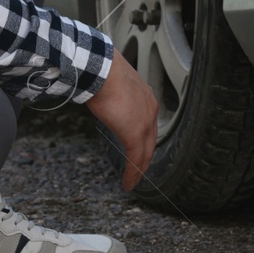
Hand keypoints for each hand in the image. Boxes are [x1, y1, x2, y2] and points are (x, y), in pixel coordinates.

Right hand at [83, 49, 156, 190]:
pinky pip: (136, 159)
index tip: (139, 152)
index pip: (149, 125)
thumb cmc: (103, 72)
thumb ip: (114, 94)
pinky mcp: (135, 134)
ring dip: (139, 169)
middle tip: (138, 172)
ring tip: (132, 182)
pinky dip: (133, 173)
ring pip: (145, 153)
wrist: (103, 70)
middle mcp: (150, 110)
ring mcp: (145, 123)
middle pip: (150, 142)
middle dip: (144, 159)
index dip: (144, 141)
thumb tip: (102, 95)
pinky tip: (128, 183)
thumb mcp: (114, 84)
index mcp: (146, 98)